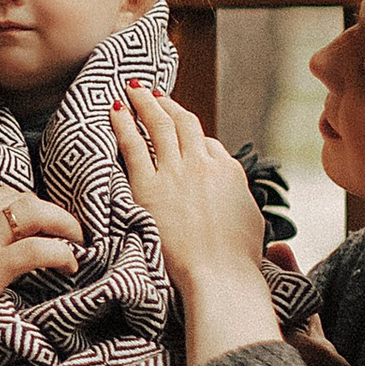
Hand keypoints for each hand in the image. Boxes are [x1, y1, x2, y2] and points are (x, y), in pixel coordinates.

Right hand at [0, 188, 84, 364]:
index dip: (28, 208)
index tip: (43, 226)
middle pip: (20, 197)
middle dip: (51, 212)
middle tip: (67, 234)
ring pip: (34, 212)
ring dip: (64, 224)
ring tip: (77, 244)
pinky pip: (37, 249)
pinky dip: (61, 253)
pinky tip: (68, 266)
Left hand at [111, 84, 284, 365]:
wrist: (221, 276)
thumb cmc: (238, 260)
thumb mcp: (250, 220)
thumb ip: (238, 198)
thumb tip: (233, 193)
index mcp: (230, 172)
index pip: (207, 143)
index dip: (190, 134)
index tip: (177, 127)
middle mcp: (203, 165)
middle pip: (182, 124)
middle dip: (166, 105)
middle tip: (152, 92)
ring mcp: (176, 174)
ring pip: (158, 126)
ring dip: (144, 103)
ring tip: (132, 89)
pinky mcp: (149, 187)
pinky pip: (133, 146)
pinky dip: (123, 124)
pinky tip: (114, 110)